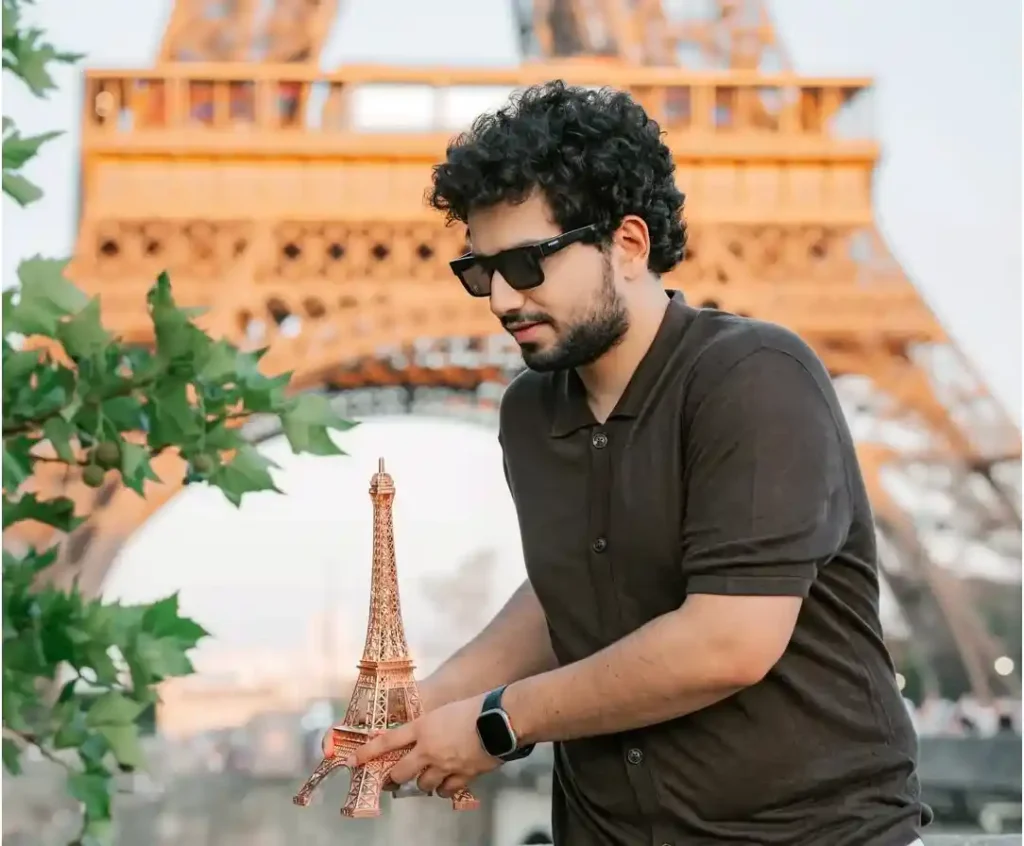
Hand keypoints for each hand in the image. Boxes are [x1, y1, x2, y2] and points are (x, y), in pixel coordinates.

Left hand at [346, 695, 499, 798]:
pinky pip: (445, 791)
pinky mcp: (462, 776)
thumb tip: (420, 736)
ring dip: (422, 782)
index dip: (368, 752)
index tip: (353, 760)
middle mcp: (428, 749)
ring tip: (428, 775)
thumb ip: (428, 725)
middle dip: (394, 777)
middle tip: (392, 777)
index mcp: (422, 727)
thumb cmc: (474, 707)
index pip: (387, 741)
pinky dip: (443, 788)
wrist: (499, 720)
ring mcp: (444, 765)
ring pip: (422, 785)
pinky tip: (446, 781)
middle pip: (400, 772)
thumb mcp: (443, 711)